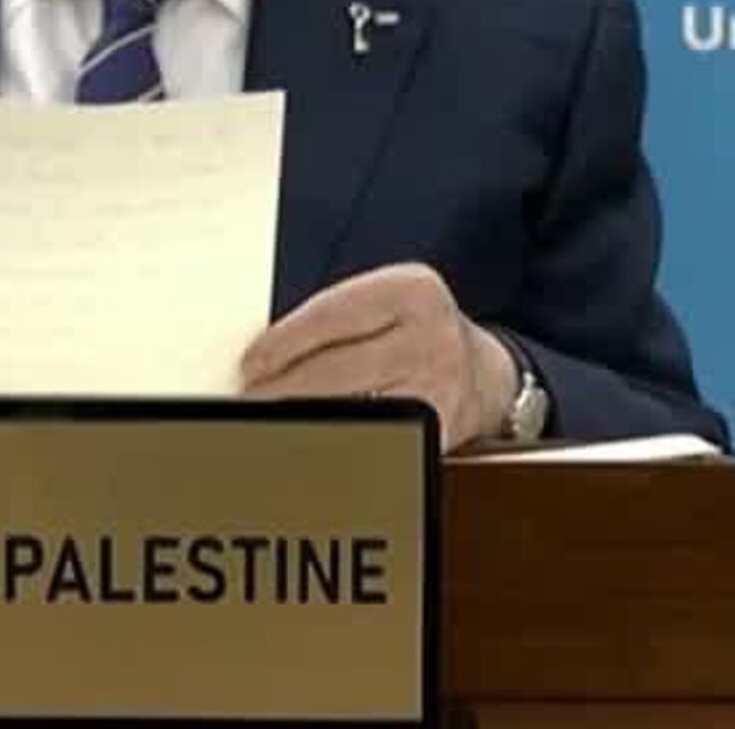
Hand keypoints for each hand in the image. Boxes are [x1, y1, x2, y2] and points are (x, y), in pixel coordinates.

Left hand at [239, 263, 515, 451]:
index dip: (283, 343)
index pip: (332, 315)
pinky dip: (337, 443)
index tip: (249, 364)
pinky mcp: (438, 432)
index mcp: (411, 290)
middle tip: (248, 400)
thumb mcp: (387, 302)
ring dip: (304, 421)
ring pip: (354, 411)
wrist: (487, 376)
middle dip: (283, 389)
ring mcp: (438, 388)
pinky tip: (311, 442)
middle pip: (339, 369)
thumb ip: (335, 317)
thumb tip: (262, 353)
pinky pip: (376, 440)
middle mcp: (430, 337)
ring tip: (269, 424)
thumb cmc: (418, 331)